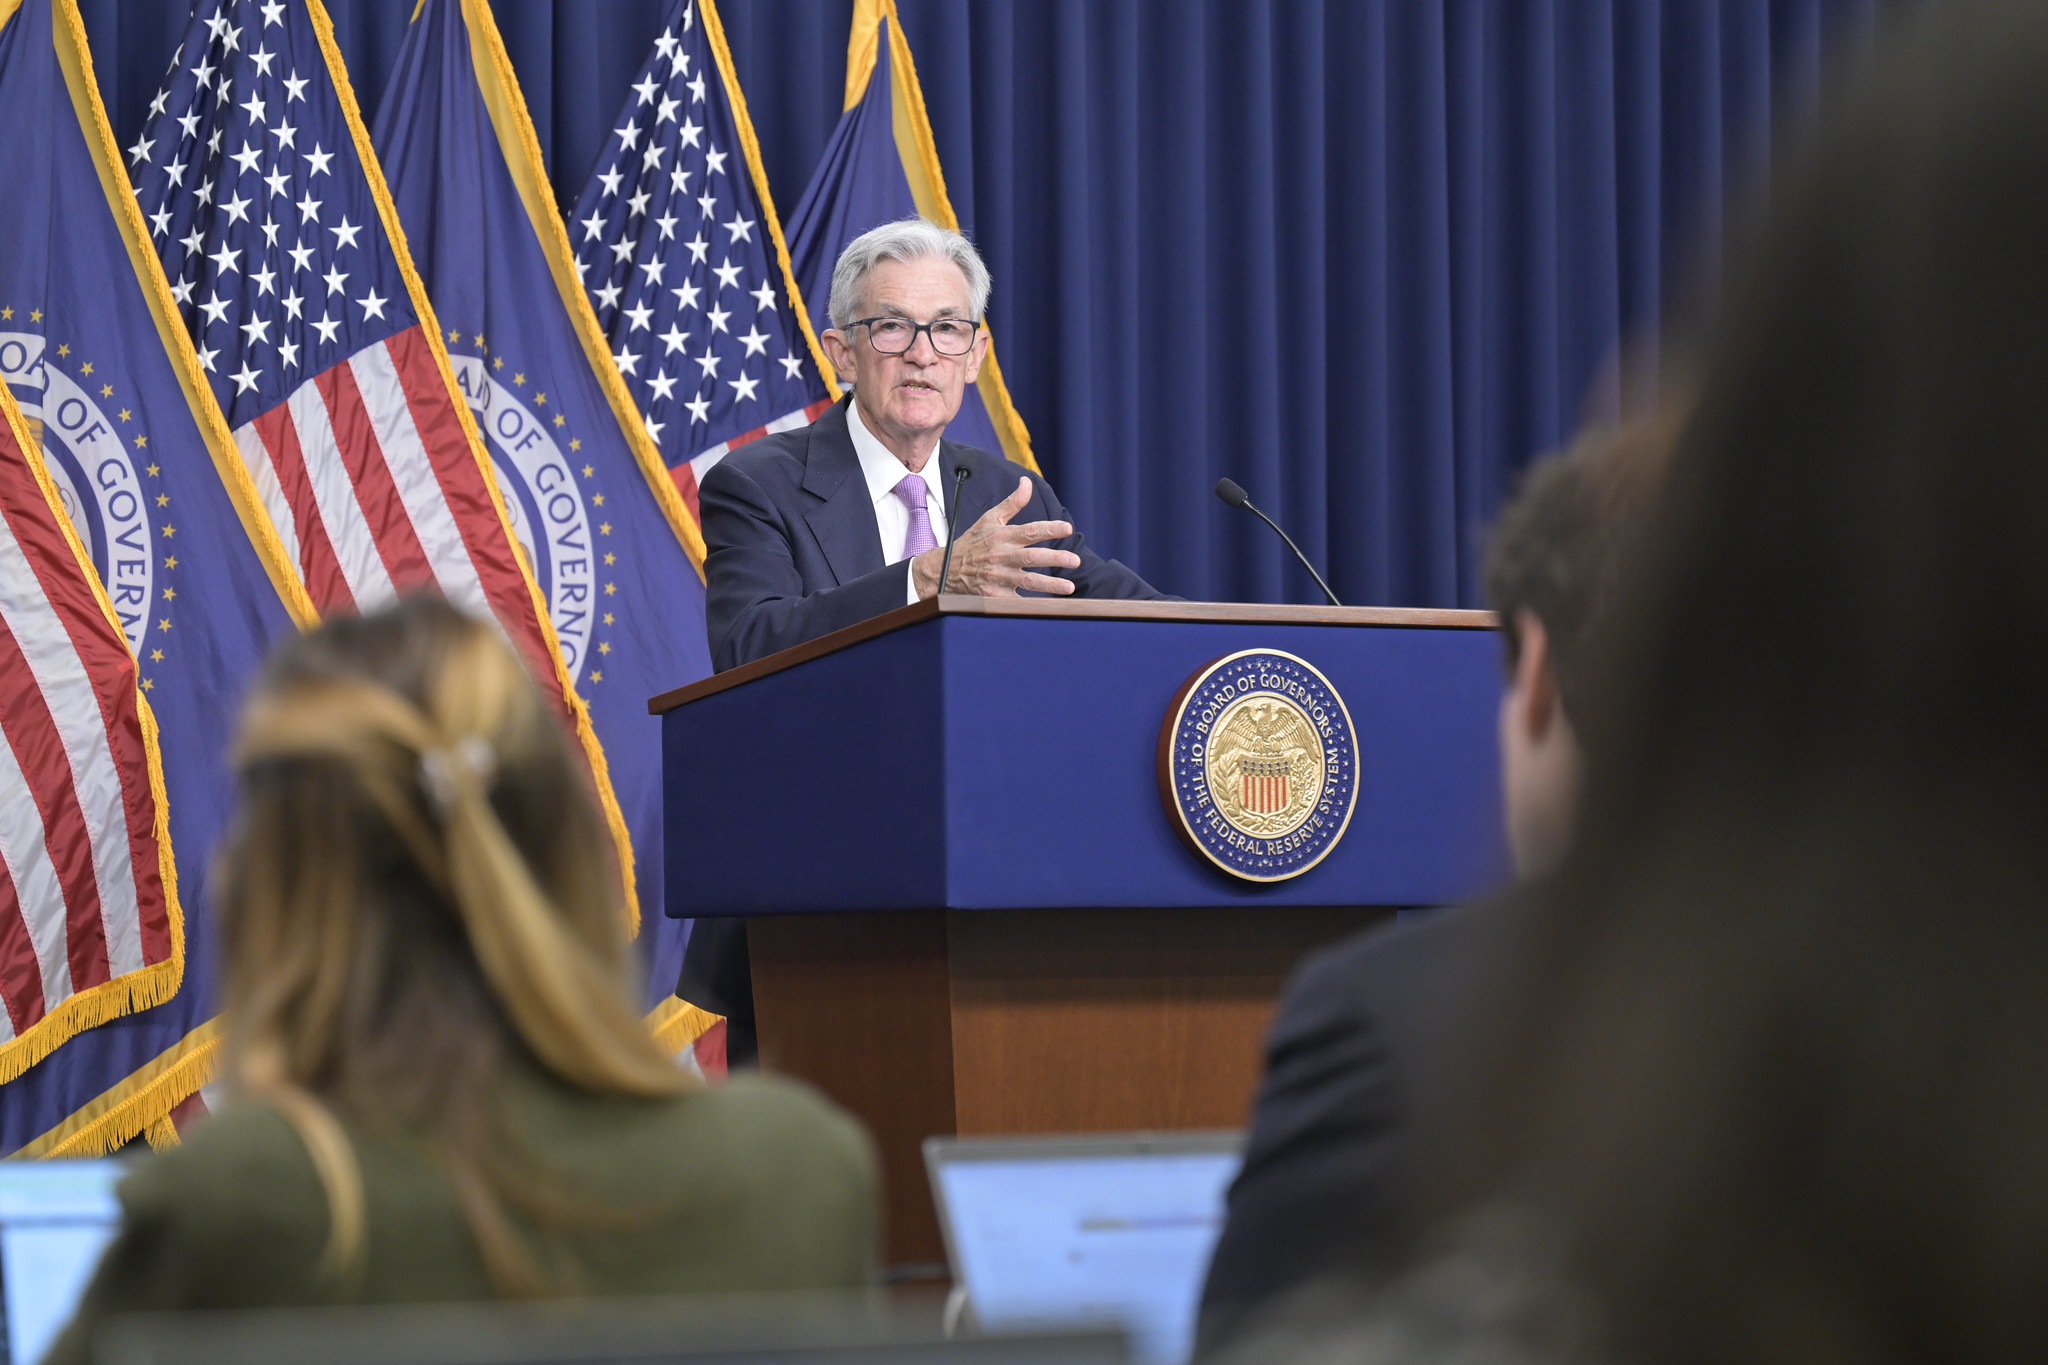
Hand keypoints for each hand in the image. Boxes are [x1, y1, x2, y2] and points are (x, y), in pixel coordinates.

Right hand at [910, 477, 1080, 597]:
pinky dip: (1031, 603)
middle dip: (1055, 558)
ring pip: (1028, 581)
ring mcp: (998, 577)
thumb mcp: (989, 519)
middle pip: (1032, 557)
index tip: (1067, 529)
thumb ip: (1012, 503)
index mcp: (1002, 536)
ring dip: (1050, 584)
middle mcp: (1001, 556)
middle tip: (1075, 560)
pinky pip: (1016, 600)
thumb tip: (1027, 482)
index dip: (1049, 529)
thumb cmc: (972, 542)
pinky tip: (1049, 605)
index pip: (1029, 531)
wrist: (945, 569)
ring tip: (1069, 587)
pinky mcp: (994, 595)